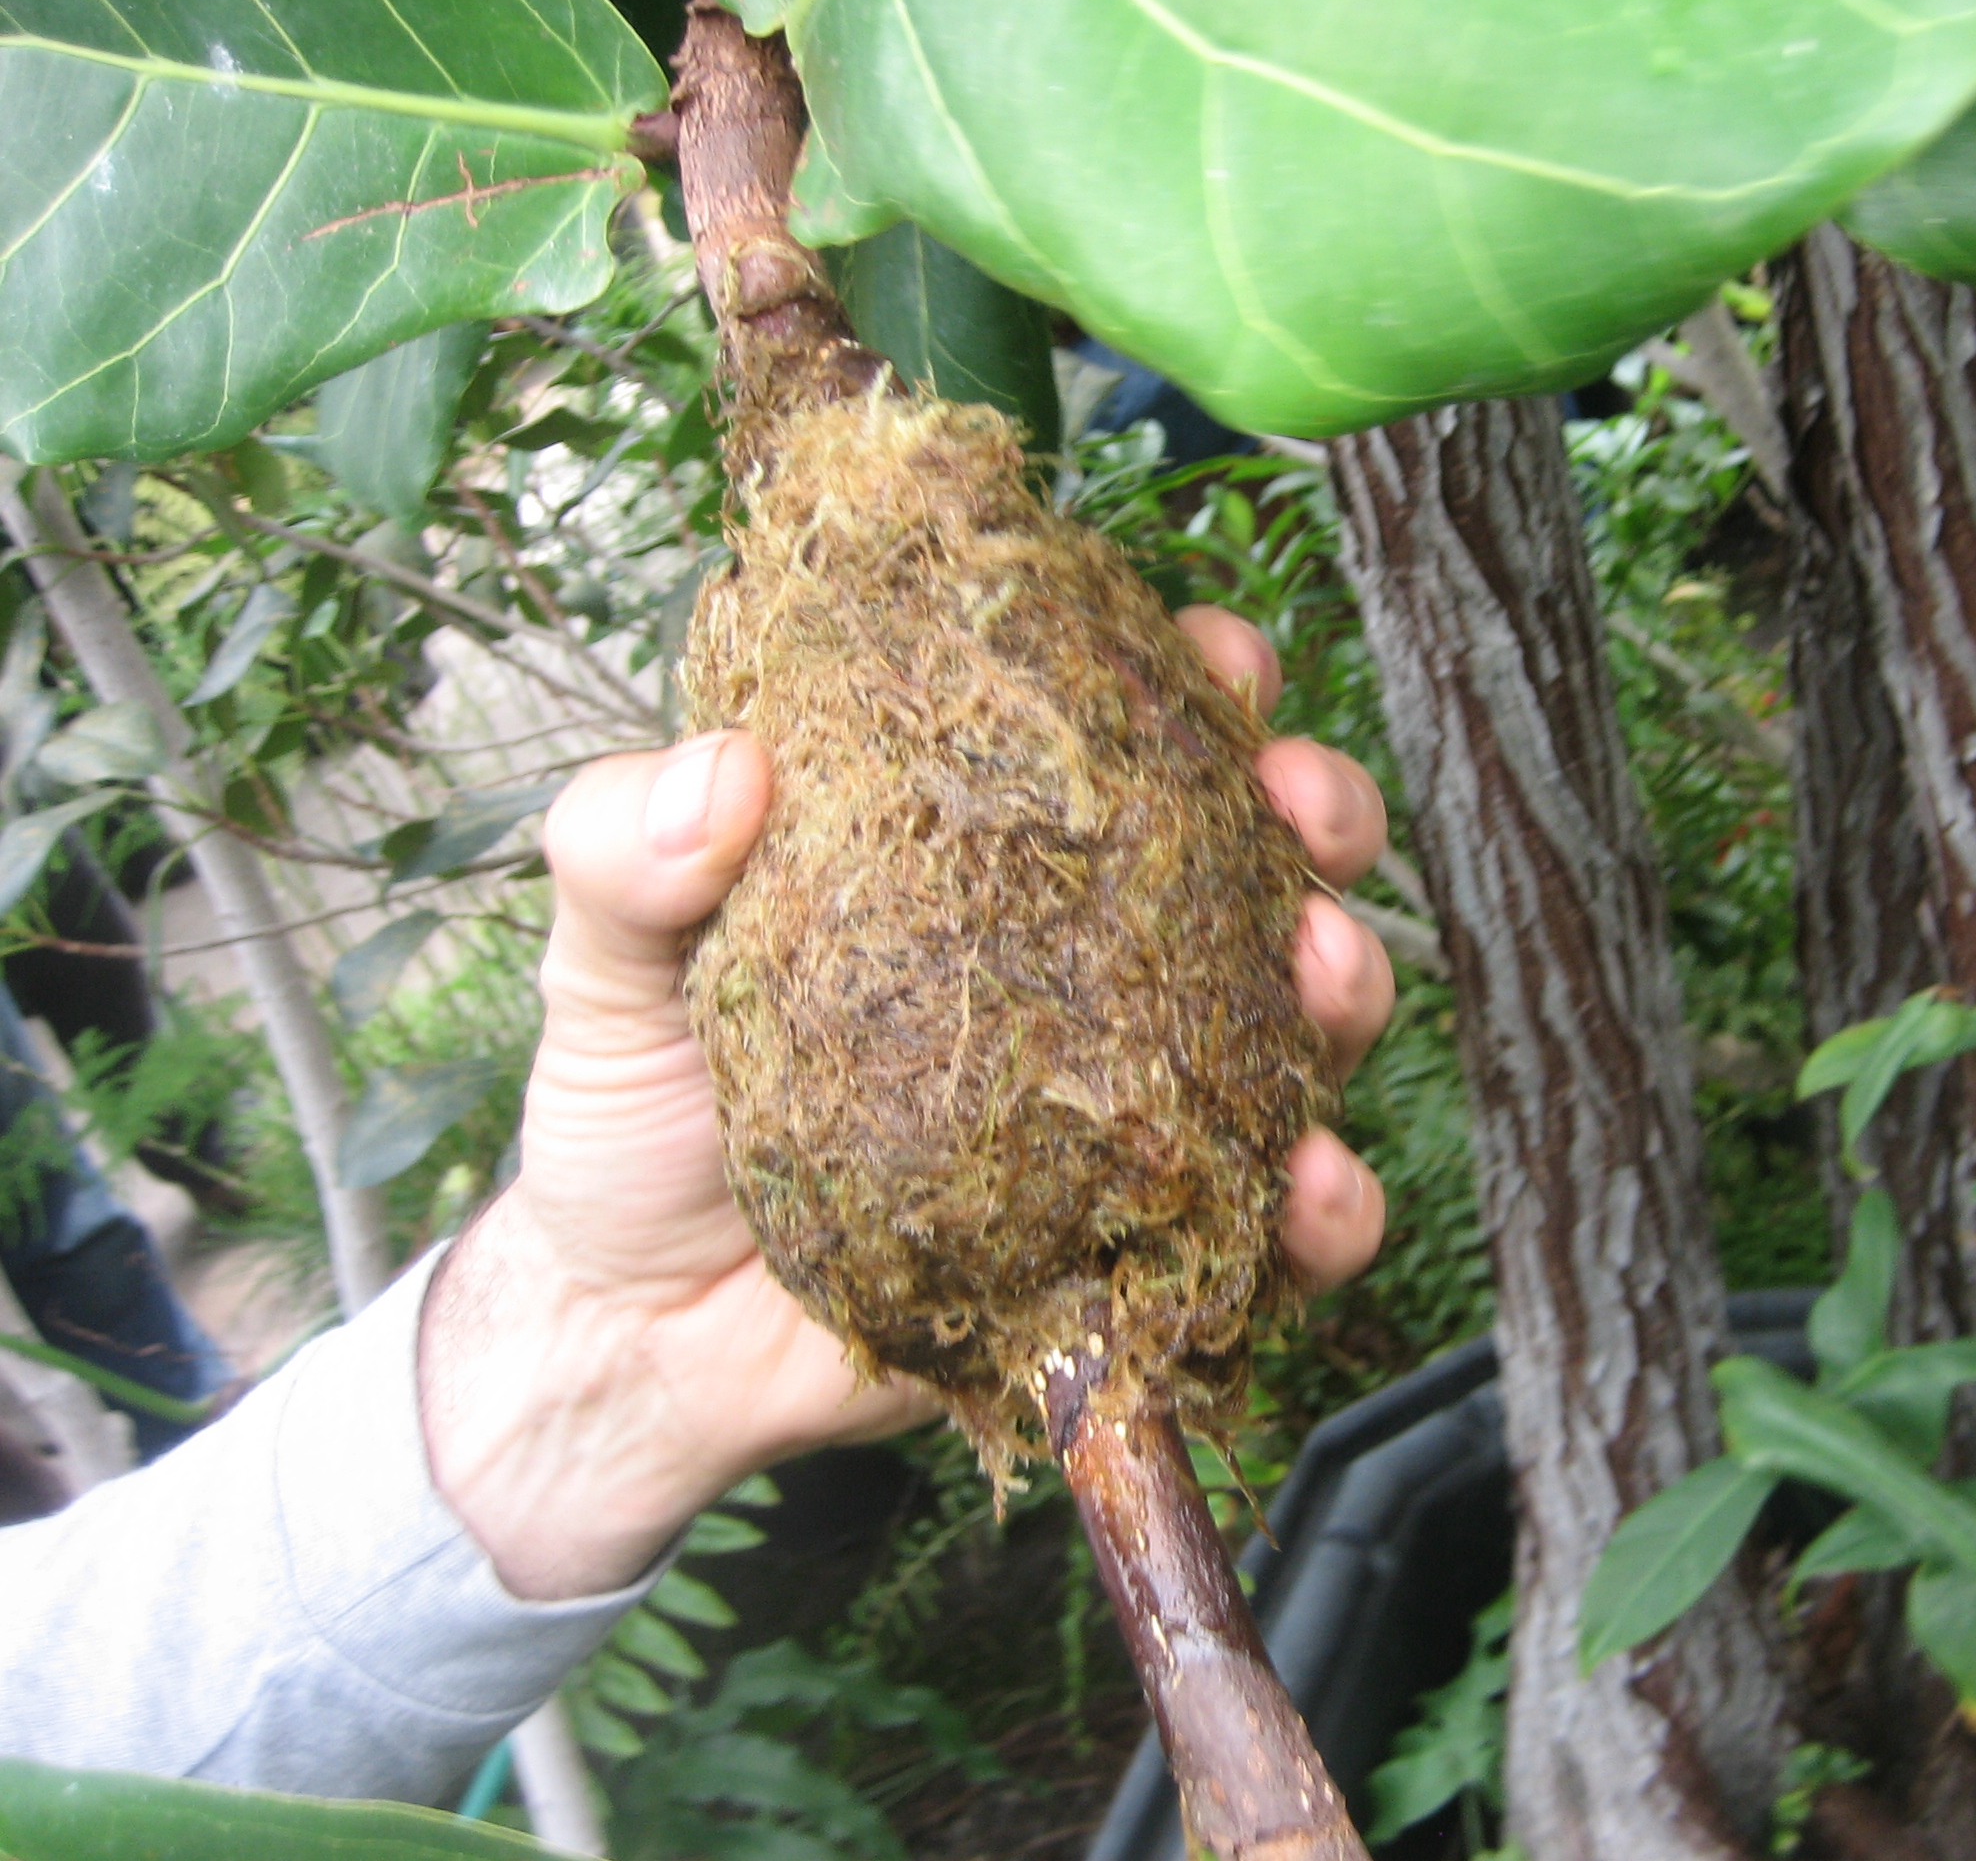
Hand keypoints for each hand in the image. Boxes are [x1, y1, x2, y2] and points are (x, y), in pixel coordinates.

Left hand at [418, 609, 1395, 1598]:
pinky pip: (1264, 1228)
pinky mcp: (1136, 1248)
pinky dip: (1324, 1208)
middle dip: (1313, 809)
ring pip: (1292, 1025)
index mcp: (976, 860)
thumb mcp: (602, 964)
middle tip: (1302, 807)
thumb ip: (627, 855)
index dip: (1189, 676)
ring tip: (1322, 977)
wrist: (633, 1345)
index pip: (1110, 735)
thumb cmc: (630, 1121)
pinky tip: (1312, 1189)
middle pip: (1245, 858)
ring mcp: (1122, 1108)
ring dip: (1343, 986)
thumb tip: (723, 771)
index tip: (1216, 659)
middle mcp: (1076, 968)